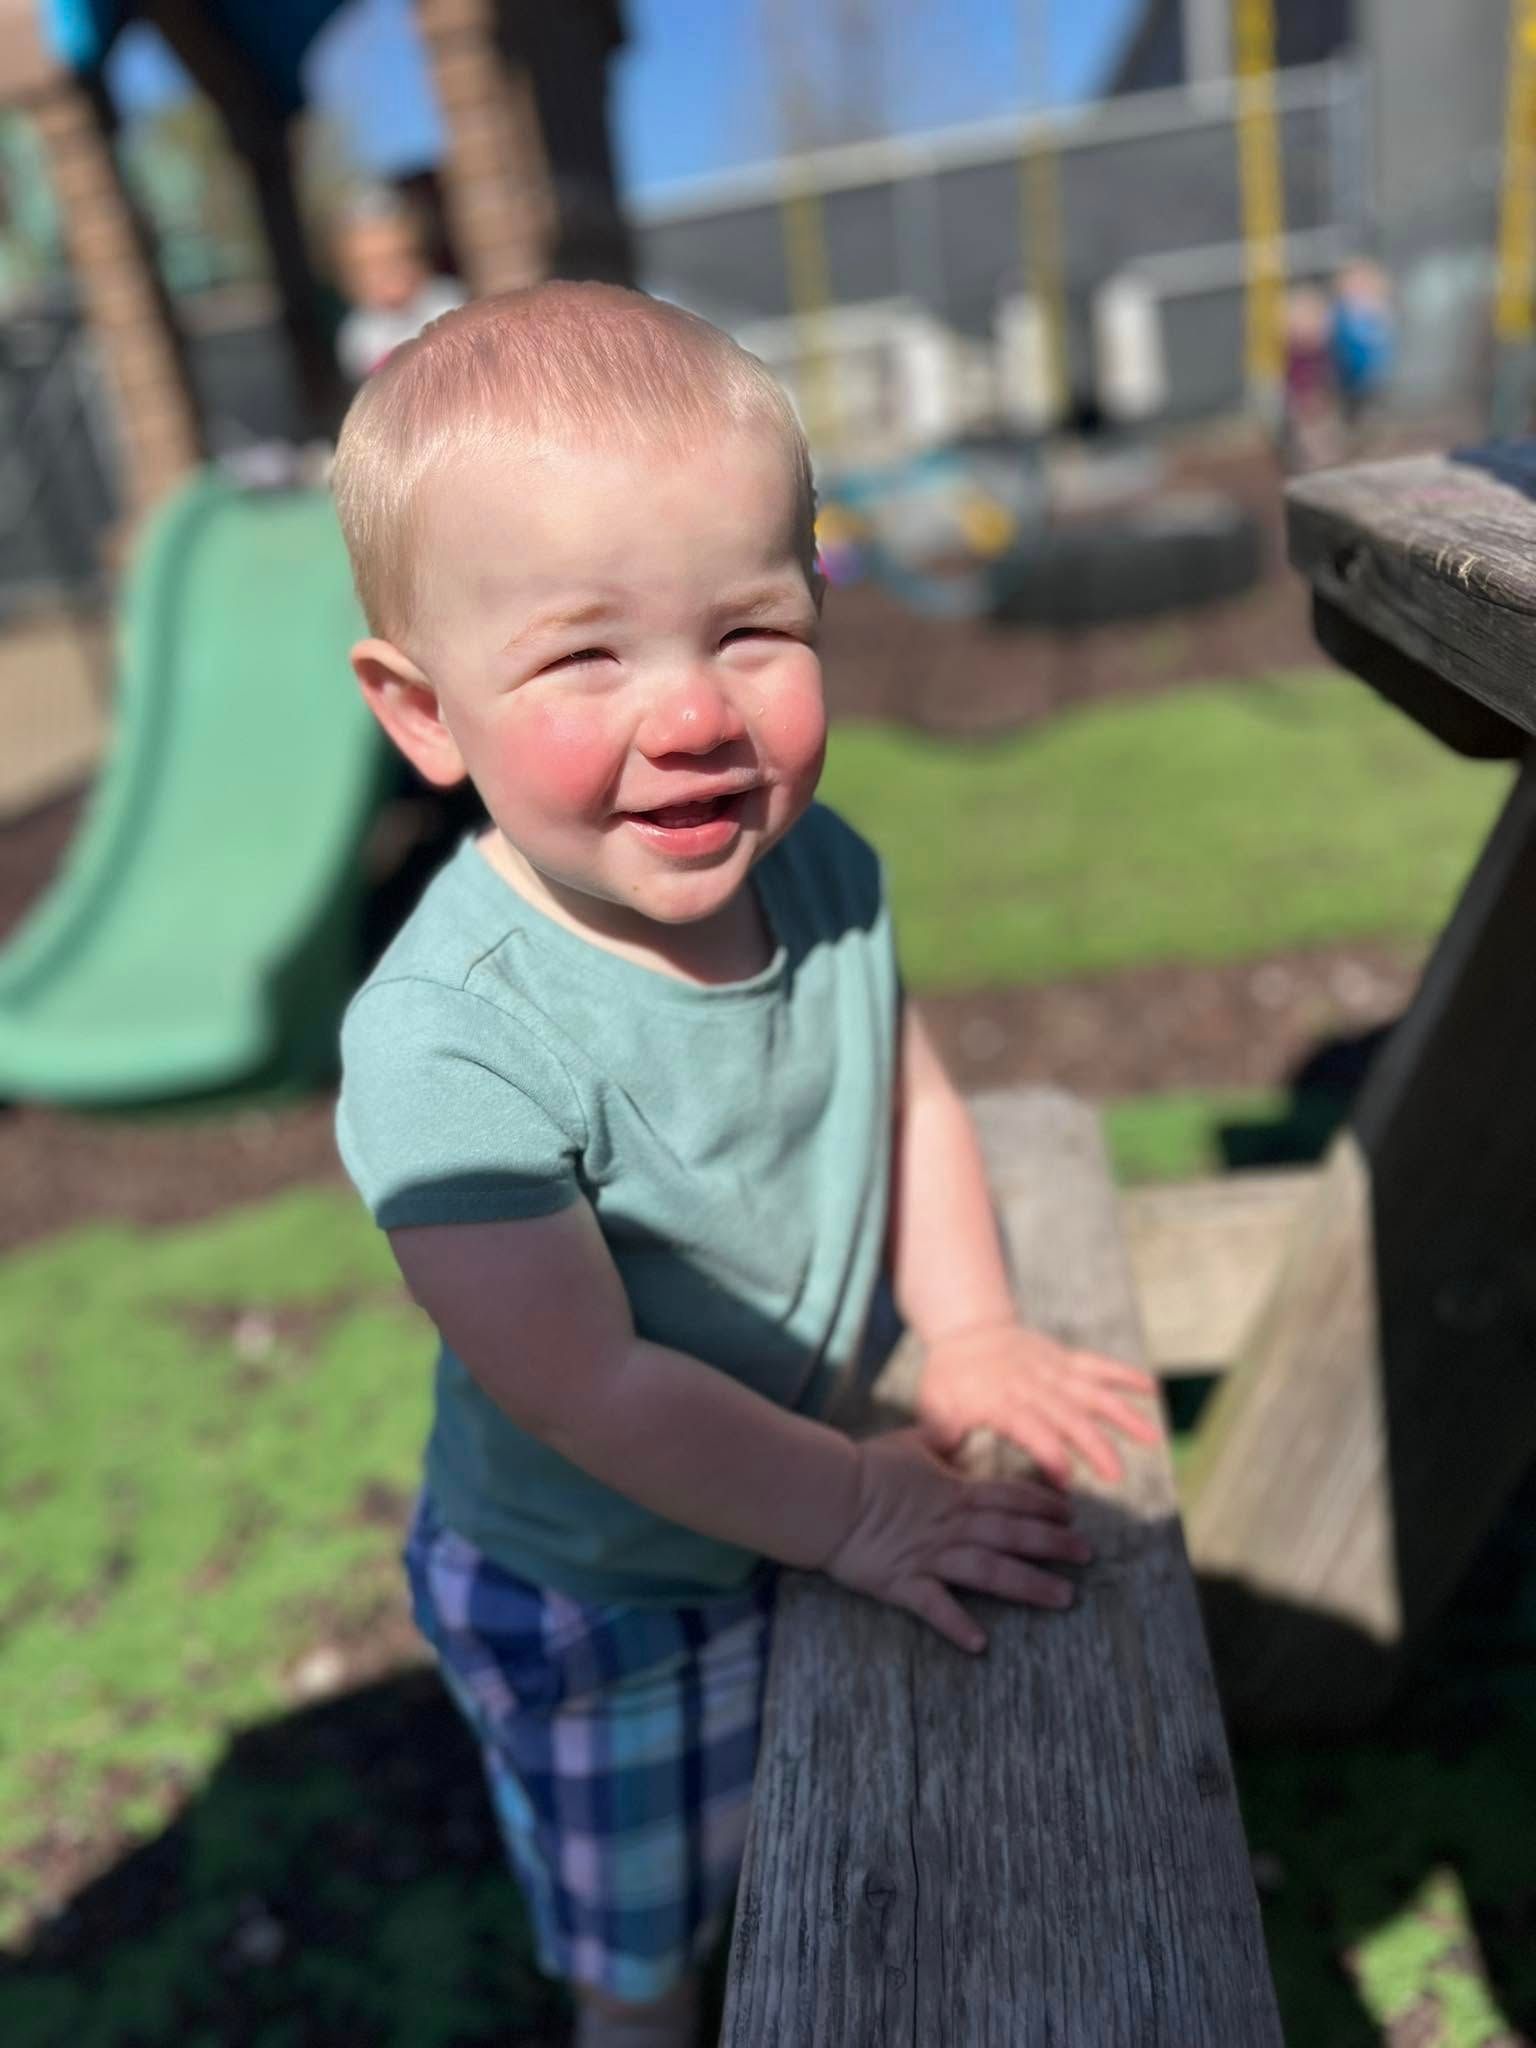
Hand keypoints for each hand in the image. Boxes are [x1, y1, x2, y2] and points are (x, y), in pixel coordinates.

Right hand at [820, 1428, 1090, 1651]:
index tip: (1072, 1514)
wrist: (824, 1494)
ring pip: (988, 1570)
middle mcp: (950, 1524)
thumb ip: (940, 1438)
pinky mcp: (902, 1582)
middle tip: (1087, 1555)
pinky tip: (980, 1644)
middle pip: (1011, 1533)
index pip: (1010, 1496)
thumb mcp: (910, 1443)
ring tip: (1063, 1598)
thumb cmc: (865, 1466)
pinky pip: (933, 1607)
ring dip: (1028, 1584)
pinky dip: (956, 1624)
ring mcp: (928, 1555)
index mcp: (954, 1491)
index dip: (1044, 1504)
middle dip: (1053, 1544)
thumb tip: (958, 1427)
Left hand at [916, 1320, 1160, 1486]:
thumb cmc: (948, 1379)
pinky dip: (1125, 1375)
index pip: (1030, 1428)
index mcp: (1000, 1400)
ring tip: (1153, 1439)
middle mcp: (1032, 1384)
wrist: (966, 1329)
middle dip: (1094, 1445)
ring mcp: (1052, 1369)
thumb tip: (941, 1469)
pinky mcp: (1065, 1359)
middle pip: (1068, 1415)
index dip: (1048, 1454)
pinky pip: (1098, 1365)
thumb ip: (942, 1438)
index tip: (1066, 1482)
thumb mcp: (934, 1407)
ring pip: (1092, 1391)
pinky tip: (1153, 1391)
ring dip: (1123, 1414)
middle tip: (1117, 1476)